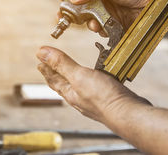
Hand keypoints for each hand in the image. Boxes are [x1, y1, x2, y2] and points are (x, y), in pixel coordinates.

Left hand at [36, 46, 150, 122]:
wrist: (127, 113)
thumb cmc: (104, 99)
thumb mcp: (78, 76)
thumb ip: (61, 64)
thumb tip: (41, 53)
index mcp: (70, 93)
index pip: (54, 80)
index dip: (46, 70)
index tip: (40, 62)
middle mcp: (80, 97)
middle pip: (64, 84)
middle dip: (57, 75)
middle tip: (50, 68)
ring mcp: (94, 99)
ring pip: (79, 86)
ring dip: (74, 77)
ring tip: (71, 72)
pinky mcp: (107, 97)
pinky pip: (95, 86)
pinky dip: (92, 79)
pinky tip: (97, 78)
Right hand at [58, 0, 160, 34]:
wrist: (159, 4)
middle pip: (79, 3)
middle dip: (72, 11)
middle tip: (64, 17)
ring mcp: (107, 10)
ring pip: (88, 18)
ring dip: (88, 21)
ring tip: (93, 22)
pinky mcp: (113, 23)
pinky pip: (100, 28)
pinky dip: (100, 29)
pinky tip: (105, 27)